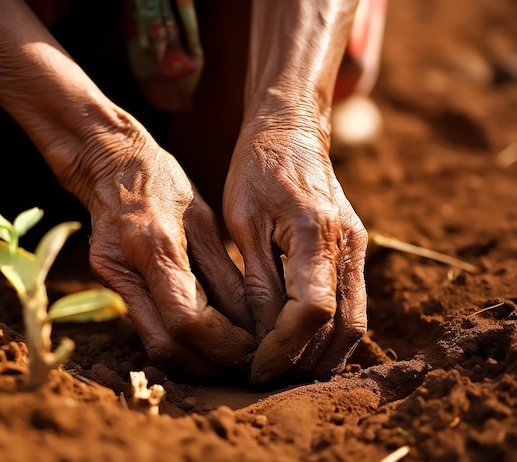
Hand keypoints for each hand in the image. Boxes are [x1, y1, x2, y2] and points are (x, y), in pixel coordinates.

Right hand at [76, 132, 255, 376]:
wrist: (109, 165)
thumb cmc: (163, 182)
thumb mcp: (204, 219)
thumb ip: (223, 273)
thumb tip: (250, 321)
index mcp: (155, 244)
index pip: (188, 320)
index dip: (224, 344)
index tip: (252, 348)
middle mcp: (126, 270)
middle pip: (167, 346)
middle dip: (211, 363)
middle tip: (245, 361)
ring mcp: (112, 280)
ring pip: (154, 345)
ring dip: (195, 359)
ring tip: (230, 354)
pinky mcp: (110, 284)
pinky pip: (146, 328)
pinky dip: (178, 341)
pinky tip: (204, 337)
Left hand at [223, 120, 367, 383]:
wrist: (291, 132)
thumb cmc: (258, 170)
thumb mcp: (243, 221)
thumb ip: (258, 279)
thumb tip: (264, 335)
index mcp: (315, 232)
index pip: (311, 310)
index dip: (283, 347)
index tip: (255, 368)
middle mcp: (348, 245)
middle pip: (342, 326)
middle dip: (305, 361)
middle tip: (267, 379)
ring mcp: (358, 248)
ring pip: (354, 321)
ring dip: (322, 354)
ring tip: (283, 371)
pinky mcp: (356, 250)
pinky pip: (352, 304)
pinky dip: (331, 334)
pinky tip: (303, 346)